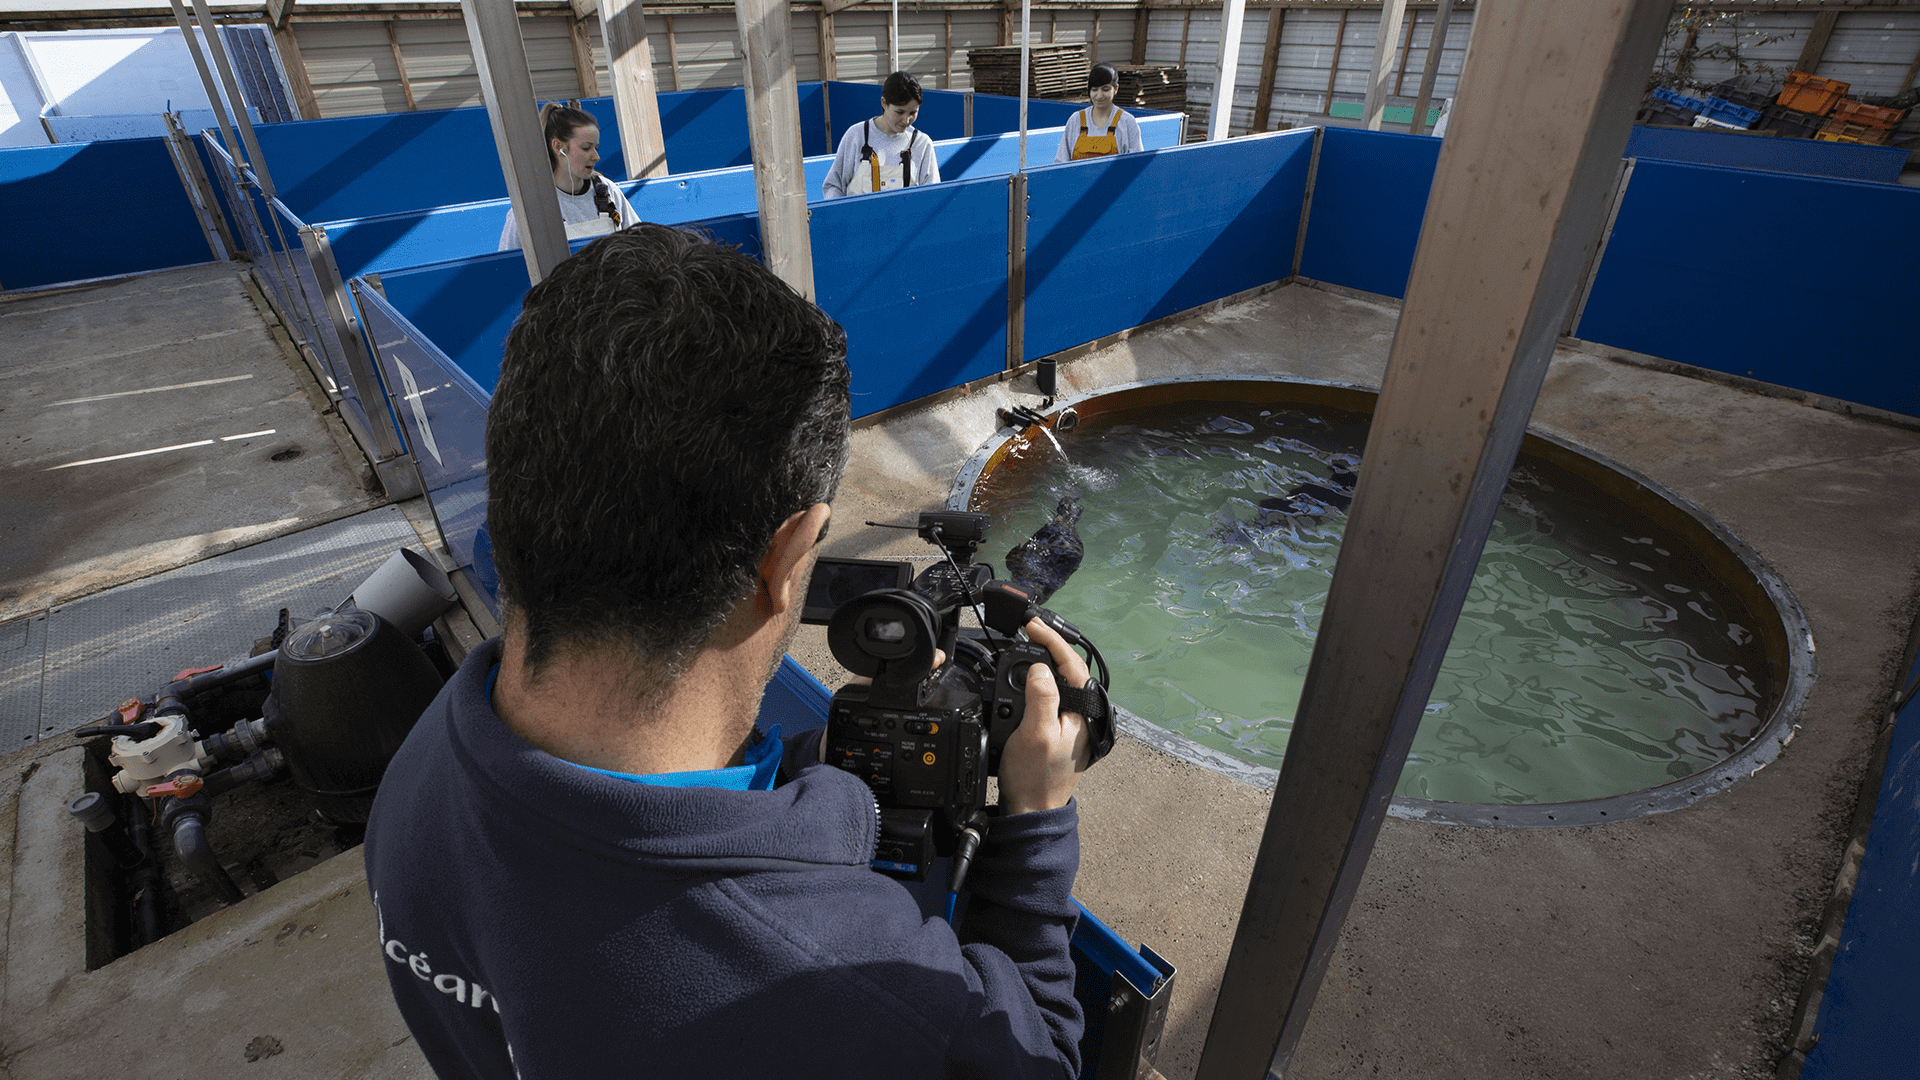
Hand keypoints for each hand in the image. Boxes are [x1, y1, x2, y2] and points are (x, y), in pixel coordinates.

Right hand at [997, 618, 1091, 815]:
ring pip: (1058, 682)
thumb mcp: (1036, 732)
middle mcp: (1081, 715)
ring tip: (1025, 648)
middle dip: (1048, 647)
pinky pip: (1048, 696)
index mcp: (1083, 712)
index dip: (1052, 641)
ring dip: (1042, 663)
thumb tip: (1041, 668)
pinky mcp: (1056, 729)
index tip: (1032, 627)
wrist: (1031, 809)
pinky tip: (1024, 679)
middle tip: (1027, 632)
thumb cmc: (1036, 777)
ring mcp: (1069, 723)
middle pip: (1067, 670)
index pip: (1072, 664)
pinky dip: (1036, 682)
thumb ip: (1042, 696)